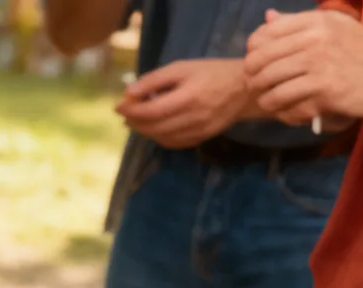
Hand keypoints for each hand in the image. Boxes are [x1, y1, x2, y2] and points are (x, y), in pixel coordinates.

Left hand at [117, 60, 251, 148]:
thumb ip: (155, 80)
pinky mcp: (200, 139)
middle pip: (154, 126)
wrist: (244, 88)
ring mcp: (198, 131)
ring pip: (161, 137)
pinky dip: (158, 137)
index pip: (152, 110)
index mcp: (189, 96)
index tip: (118, 105)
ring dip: (144, 131)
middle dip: (135, 121)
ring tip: (135, 120)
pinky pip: (172, 143)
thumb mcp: (182, 68)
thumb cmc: (211, 72)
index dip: (132, 110)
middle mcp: (194, 117)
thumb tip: (128, 92)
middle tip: (125, 114)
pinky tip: (153, 129)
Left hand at [245, 9, 362, 123]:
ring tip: (267, 100)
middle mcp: (315, 39)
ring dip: (263, 96)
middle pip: (260, 60)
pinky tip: (282, 111)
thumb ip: (298, 24)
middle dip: (252, 76)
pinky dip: (279, 110)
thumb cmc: (358, 52)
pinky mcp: (323, 89)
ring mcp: (319, 64)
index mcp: (316, 21)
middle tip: (254, 86)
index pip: (265, 34)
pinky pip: (284, 103)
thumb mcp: (333, 28)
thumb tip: (268, 17)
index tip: (255, 63)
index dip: (252, 52)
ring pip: (268, 83)